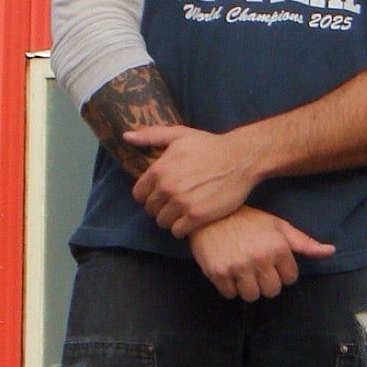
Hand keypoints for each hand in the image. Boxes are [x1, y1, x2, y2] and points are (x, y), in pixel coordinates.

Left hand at [126, 125, 259, 237]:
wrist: (240, 158)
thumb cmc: (210, 145)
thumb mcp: (179, 135)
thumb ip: (150, 136)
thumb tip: (127, 136)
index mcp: (159, 169)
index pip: (139, 194)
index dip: (148, 196)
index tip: (160, 195)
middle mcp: (167, 187)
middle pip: (151, 210)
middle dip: (160, 208)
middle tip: (174, 204)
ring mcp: (182, 202)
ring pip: (163, 222)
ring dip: (171, 219)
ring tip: (182, 212)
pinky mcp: (197, 216)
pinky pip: (178, 231)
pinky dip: (182, 229)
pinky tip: (190, 220)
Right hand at [188, 205, 334, 300]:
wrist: (209, 214)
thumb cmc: (247, 220)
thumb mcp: (278, 226)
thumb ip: (304, 243)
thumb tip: (331, 251)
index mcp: (278, 247)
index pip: (290, 279)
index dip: (280, 272)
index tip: (270, 262)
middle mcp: (260, 258)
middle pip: (272, 291)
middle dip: (265, 282)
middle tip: (255, 268)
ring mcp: (239, 266)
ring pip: (251, 296)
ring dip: (247, 287)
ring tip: (241, 271)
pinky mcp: (219, 272)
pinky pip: (229, 294)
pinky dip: (228, 287)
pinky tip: (227, 270)